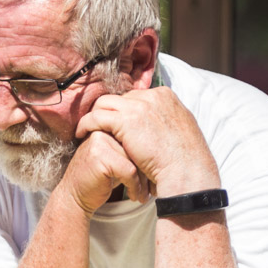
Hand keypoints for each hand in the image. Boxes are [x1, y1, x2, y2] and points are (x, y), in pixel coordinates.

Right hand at [57, 131, 151, 214]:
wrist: (75, 196)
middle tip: (152, 188)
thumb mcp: (118, 159)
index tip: (153, 177)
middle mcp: (103, 129)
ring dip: (143, 181)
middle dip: (147, 171)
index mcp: (109, 126)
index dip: (148, 159)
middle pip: (138, 148)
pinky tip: (135, 196)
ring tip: (144, 194)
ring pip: (136, 160)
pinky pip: (129, 170)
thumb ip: (131, 149)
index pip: (138, 139)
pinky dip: (135, 186)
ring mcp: (100, 140)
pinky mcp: (100, 155)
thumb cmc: (100, 179)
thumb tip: (161, 150)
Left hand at [74, 89, 219, 195]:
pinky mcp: (125, 119)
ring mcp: (138, 105)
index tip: (117, 124)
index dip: (124, 111)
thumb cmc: (185, 161)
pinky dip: (87, 124)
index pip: (136, 97)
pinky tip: (82, 134)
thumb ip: (165, 122)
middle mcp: (152, 96)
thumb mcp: (179, 132)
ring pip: (105, 103)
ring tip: (87, 130)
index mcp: (165, 96)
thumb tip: (155, 127)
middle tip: (99, 128)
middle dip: (109, 113)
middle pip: (120, 99)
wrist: (185, 171)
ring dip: (95, 116)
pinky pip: (96, 116)